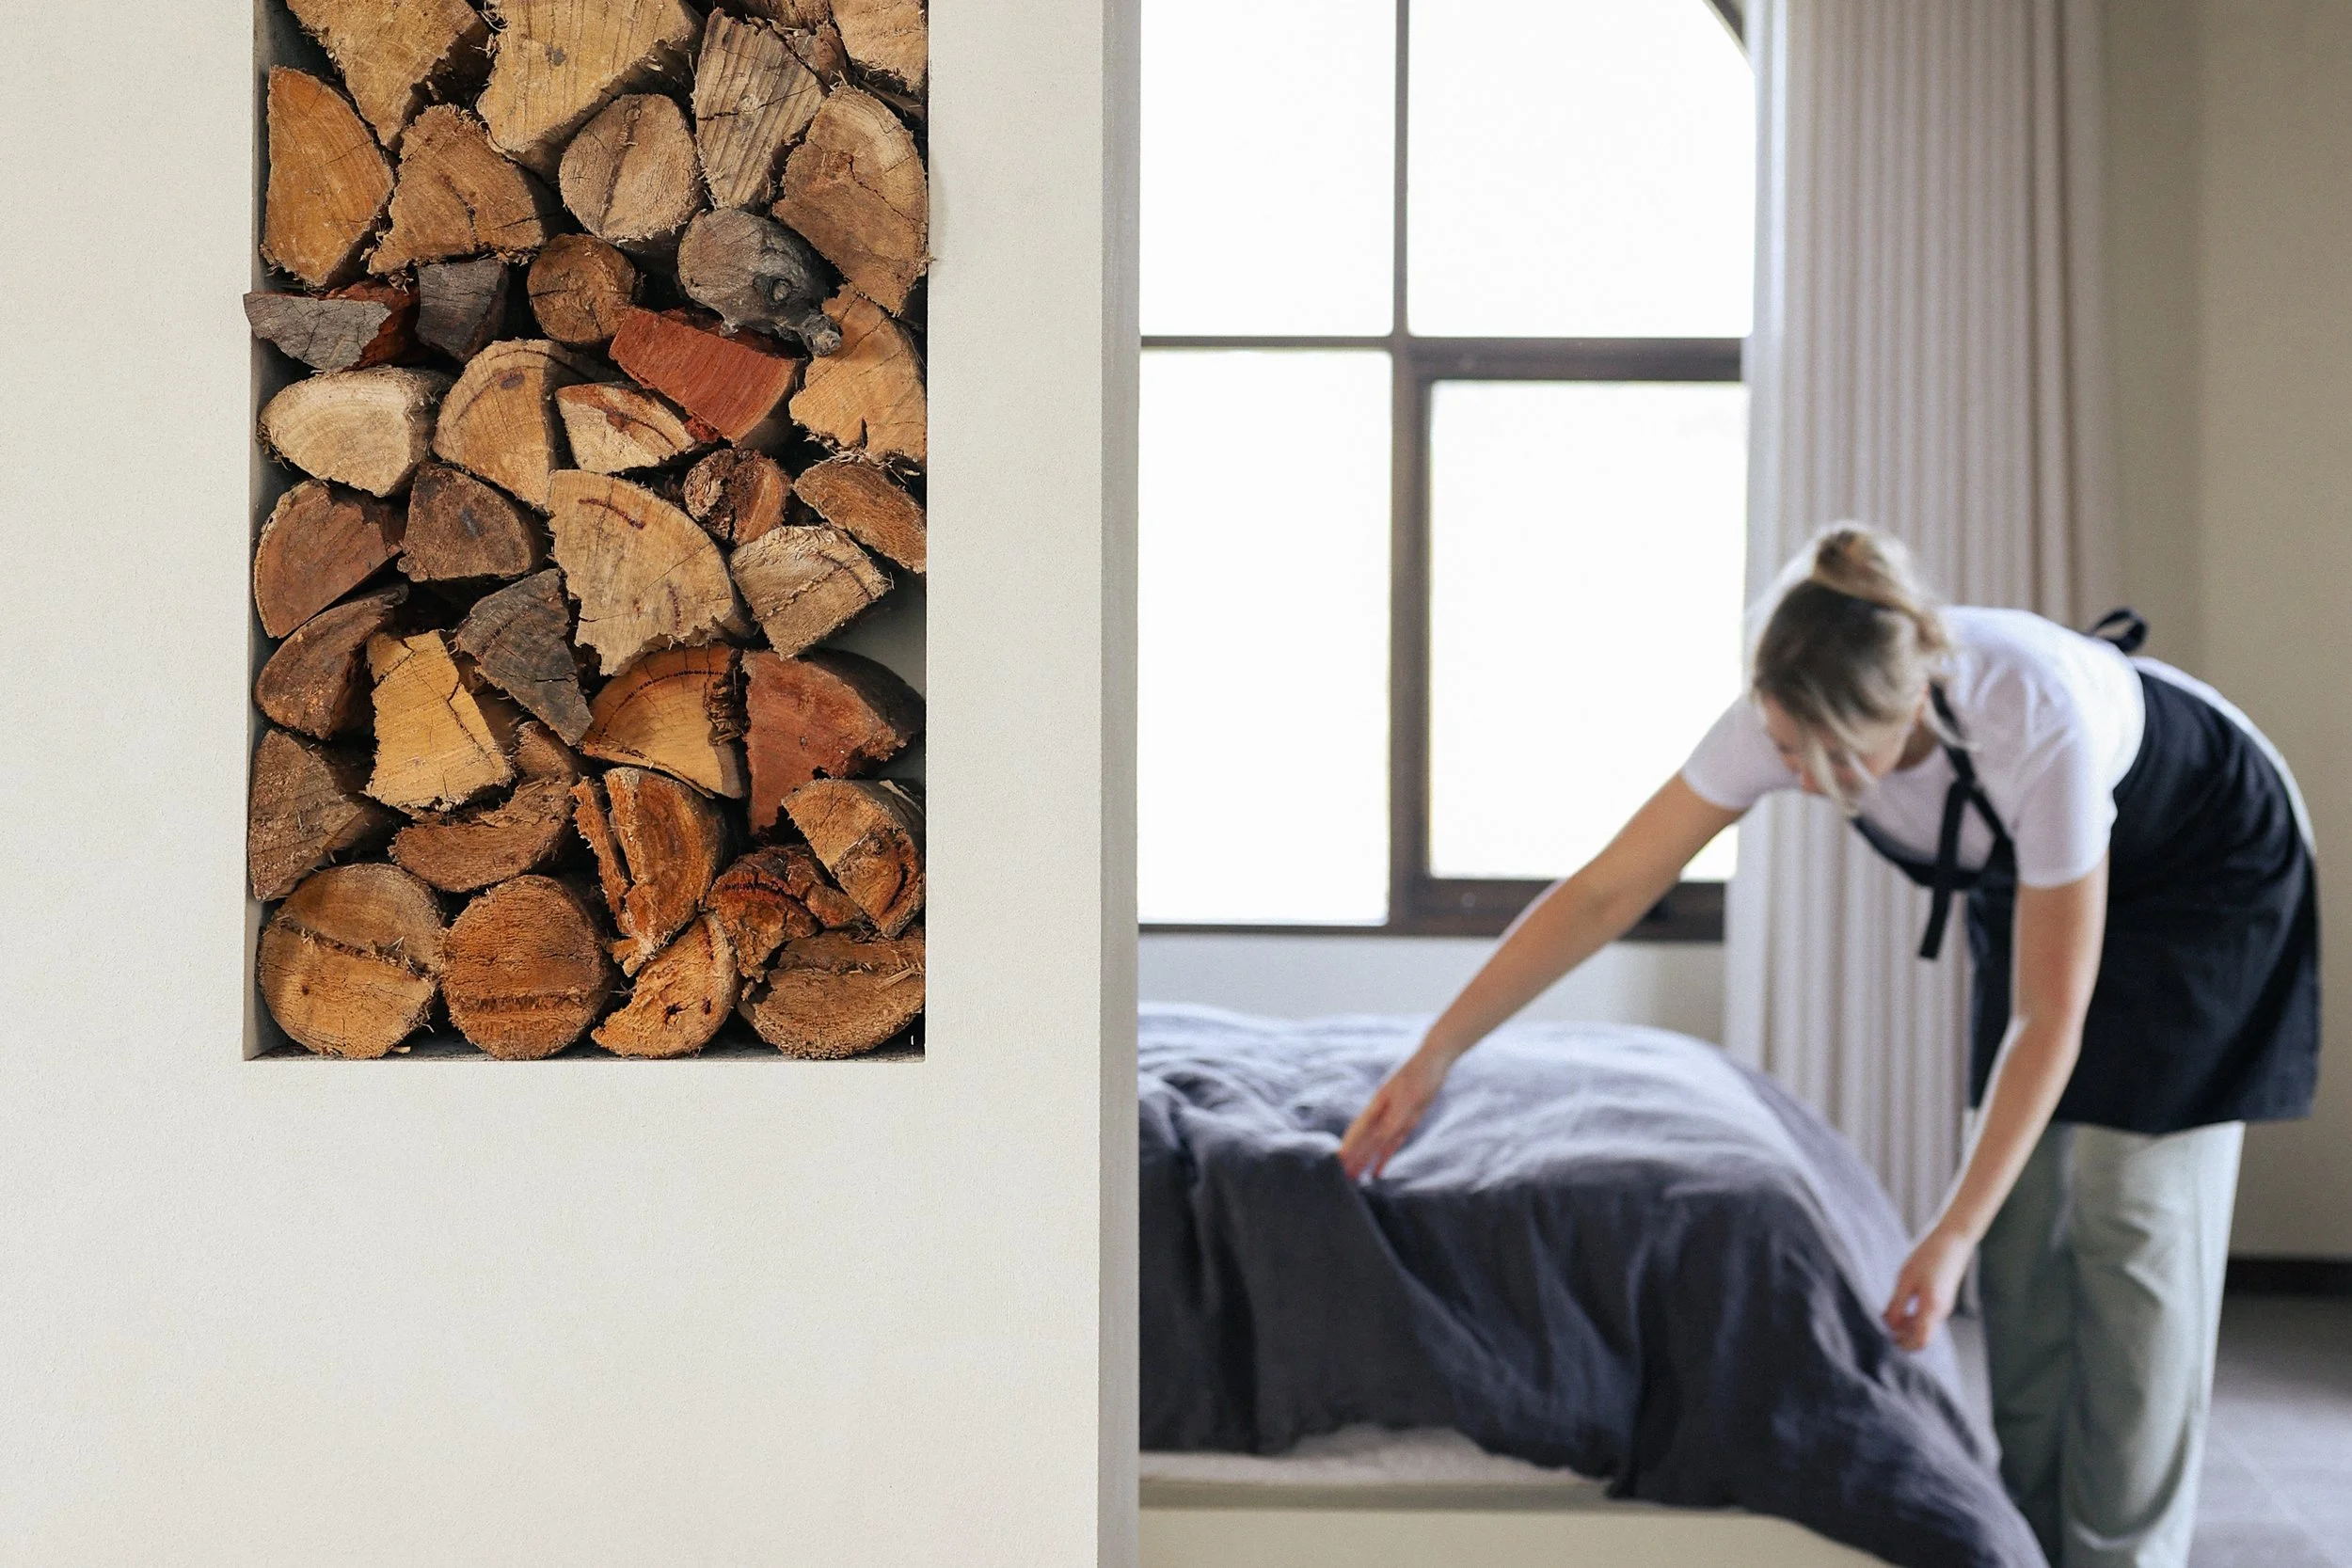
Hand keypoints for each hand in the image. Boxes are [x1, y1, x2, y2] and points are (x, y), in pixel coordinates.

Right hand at [1337, 1047, 1451, 1180]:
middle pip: (1365, 1139)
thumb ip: (1395, 1116)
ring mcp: (1394, 1117)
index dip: (1350, 1146)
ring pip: (1376, 1144)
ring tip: (1354, 1177)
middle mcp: (1382, 1113)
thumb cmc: (1420, 1074)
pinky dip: (1385, 1157)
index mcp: (1378, 1105)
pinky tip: (1378, 1171)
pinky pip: (1393, 1143)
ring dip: (1365, 1160)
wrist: (1435, 1059)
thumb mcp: (1409, 1096)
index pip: (1360, 1130)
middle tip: (1341, 1177)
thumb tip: (1380, 1135)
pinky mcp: (1407, 1121)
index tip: (1338, 1161)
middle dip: (1354, 1157)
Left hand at [1884, 1225, 1973, 1351]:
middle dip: (1903, 1334)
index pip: (1920, 1341)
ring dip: (1907, 1325)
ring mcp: (1944, 1306)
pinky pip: (1927, 1316)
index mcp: (1932, 1309)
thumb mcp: (1906, 1279)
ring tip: (1890, 1311)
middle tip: (1885, 1321)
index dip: (1904, 1344)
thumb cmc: (1928, 1256)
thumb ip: (1897, 1304)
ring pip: (1924, 1326)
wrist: (1953, 1240)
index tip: (1889, 1337)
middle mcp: (1941, 1311)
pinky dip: (1913, 1316)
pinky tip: (1901, 1303)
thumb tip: (1889, 1324)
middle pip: (1922, 1336)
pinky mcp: (1943, 1299)